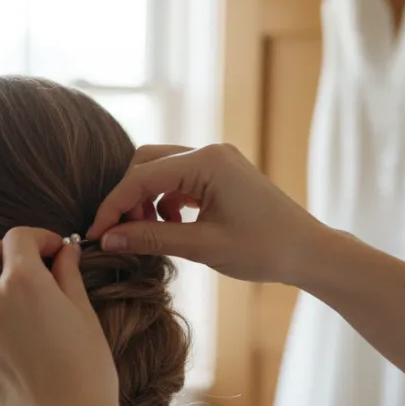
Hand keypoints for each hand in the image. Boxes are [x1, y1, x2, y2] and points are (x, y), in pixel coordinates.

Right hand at [87, 143, 330, 283]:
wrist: (309, 252)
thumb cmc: (264, 250)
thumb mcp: (202, 246)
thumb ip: (152, 238)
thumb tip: (108, 239)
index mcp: (207, 162)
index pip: (141, 177)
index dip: (113, 206)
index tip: (95, 234)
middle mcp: (210, 152)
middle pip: (145, 164)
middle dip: (127, 198)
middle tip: (121, 234)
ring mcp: (217, 162)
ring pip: (160, 172)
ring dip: (145, 201)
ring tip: (146, 234)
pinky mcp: (221, 175)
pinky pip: (178, 180)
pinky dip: (165, 202)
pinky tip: (170, 227)